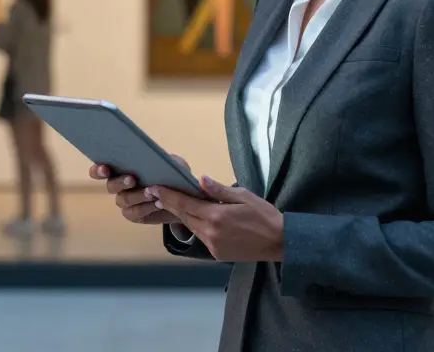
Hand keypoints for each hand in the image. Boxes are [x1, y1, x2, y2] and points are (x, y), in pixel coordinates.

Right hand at [89, 155, 189, 225]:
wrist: (181, 198)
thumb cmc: (170, 175)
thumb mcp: (173, 163)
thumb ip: (165, 158)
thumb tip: (159, 158)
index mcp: (121, 169)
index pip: (101, 170)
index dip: (98, 170)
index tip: (105, 168)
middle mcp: (118, 186)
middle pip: (111, 186)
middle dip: (120, 182)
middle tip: (132, 179)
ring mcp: (125, 201)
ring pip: (123, 200)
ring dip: (137, 196)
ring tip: (152, 193)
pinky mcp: (134, 215)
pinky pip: (133, 213)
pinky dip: (145, 208)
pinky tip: (157, 203)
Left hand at [150, 176, 283, 262]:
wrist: (279, 242)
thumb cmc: (264, 215)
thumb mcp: (244, 196)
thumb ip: (219, 190)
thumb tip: (200, 180)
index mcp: (216, 216)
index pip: (185, 203)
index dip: (168, 195)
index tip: (154, 188)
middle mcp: (210, 232)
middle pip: (184, 216)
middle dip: (169, 204)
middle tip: (154, 194)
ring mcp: (213, 245)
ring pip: (191, 227)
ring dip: (181, 215)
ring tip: (169, 204)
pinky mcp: (217, 253)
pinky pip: (201, 236)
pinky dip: (195, 225)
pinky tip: (193, 217)